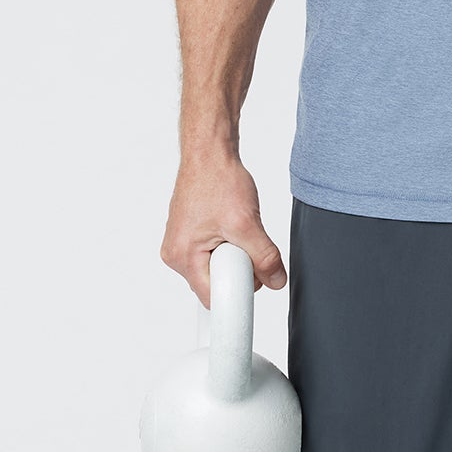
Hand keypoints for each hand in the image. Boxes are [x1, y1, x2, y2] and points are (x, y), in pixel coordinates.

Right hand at [160, 151, 286, 306]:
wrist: (210, 153)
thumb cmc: (216, 179)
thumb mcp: (246, 222)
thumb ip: (264, 256)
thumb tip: (276, 280)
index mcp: (182, 256)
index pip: (213, 298)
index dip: (237, 292)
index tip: (252, 280)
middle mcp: (176, 254)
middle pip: (216, 284)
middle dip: (238, 268)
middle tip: (243, 239)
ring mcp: (182, 245)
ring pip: (218, 268)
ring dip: (235, 254)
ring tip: (235, 226)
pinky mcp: (191, 236)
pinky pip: (215, 254)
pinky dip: (229, 244)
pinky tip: (230, 224)